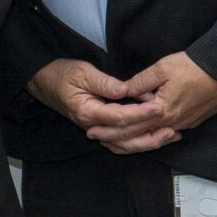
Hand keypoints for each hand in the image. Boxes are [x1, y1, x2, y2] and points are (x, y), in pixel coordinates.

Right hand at [28, 58, 171, 152]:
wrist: (45, 81)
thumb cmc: (62, 74)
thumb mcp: (83, 72)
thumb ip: (105, 82)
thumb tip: (126, 90)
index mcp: (87, 112)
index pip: (119, 117)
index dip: (140, 114)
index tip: (158, 107)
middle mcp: (92, 126)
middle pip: (124, 139)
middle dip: (150, 136)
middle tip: (171, 130)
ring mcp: (95, 129)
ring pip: (123, 145)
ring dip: (147, 143)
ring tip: (168, 136)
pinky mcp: (100, 128)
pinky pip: (120, 142)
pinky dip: (137, 143)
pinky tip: (153, 138)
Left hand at [105, 53, 216, 151]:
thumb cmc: (194, 68)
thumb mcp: (161, 69)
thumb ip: (139, 82)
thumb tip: (123, 91)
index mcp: (161, 110)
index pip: (129, 124)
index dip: (109, 128)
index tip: (92, 129)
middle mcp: (171, 122)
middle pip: (138, 135)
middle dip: (115, 138)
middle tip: (96, 138)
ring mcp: (183, 124)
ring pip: (152, 137)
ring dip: (133, 140)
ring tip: (115, 140)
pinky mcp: (191, 121)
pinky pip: (166, 133)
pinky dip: (152, 136)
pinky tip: (143, 134)